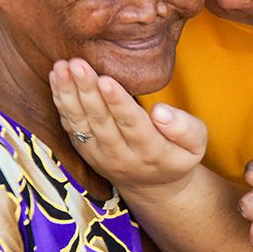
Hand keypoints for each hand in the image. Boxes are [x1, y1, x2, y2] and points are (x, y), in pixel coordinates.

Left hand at [49, 58, 206, 195]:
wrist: (153, 187)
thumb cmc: (176, 156)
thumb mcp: (195, 146)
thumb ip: (185, 128)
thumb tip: (160, 111)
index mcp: (151, 152)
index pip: (132, 125)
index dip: (117, 103)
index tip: (106, 80)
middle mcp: (121, 156)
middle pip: (101, 121)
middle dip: (87, 90)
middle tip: (78, 64)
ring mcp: (99, 155)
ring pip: (80, 123)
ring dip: (68, 94)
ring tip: (62, 67)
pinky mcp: (84, 150)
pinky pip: (70, 125)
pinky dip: (61, 101)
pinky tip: (57, 78)